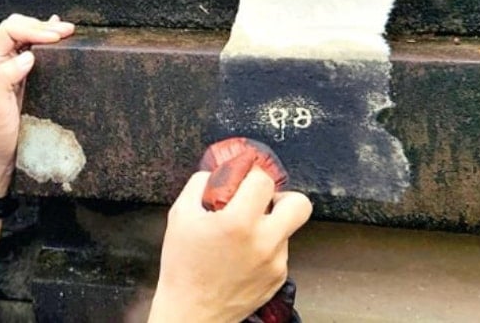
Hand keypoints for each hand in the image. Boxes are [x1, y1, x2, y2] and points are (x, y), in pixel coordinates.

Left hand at [0, 14, 74, 195]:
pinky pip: (35, 52)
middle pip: (19, 28)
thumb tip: (28, 56)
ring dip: (47, 32)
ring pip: (28, 38)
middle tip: (67, 31)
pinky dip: (47, 42)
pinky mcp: (24, 79)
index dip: (34, 28)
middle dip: (43, 26)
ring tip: (68, 32)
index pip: (10, 30)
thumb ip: (6, 78)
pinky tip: (58, 37)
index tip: (56, 37)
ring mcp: (12, 69)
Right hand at [149, 168, 311, 322]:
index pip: (263, 180)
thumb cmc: (183, 268)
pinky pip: (280, 249)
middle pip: (299, 203)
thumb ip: (199, 185)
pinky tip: (243, 253)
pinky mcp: (278, 276)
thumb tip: (217, 172)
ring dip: (270, 223)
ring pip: (288, 227)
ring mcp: (275, 261)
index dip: (252, 173)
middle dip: (281, 196)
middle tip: (262, 201)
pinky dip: (266, 246)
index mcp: (237, 223)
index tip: (244, 177)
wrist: (192, 312)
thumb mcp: (180, 215)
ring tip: (244, 232)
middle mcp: (263, 242)